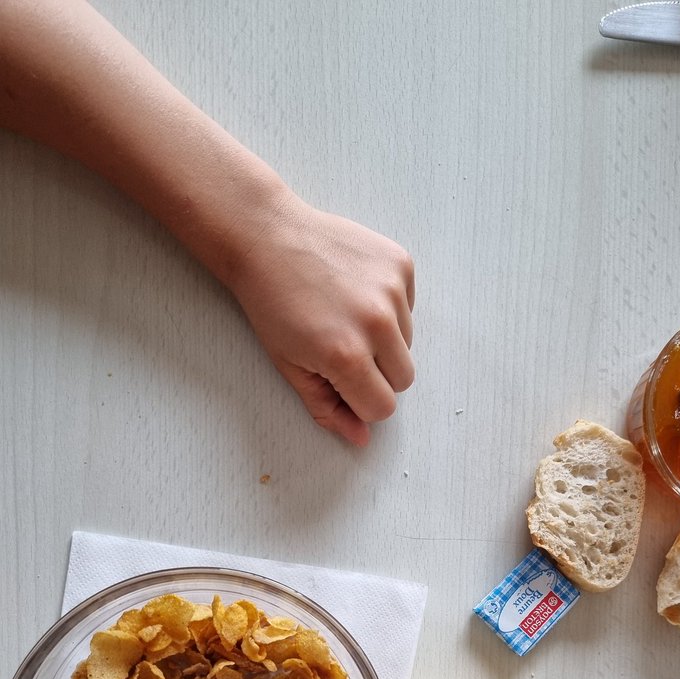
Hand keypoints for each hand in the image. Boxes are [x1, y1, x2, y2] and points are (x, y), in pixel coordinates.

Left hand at [227, 193, 415, 446]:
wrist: (267, 237)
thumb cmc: (271, 302)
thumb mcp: (290, 366)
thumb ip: (328, 408)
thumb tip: (360, 438)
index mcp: (347, 356)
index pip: (382, 408)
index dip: (361, 401)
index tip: (341, 381)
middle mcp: (377, 324)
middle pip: (403, 380)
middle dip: (377, 374)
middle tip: (343, 349)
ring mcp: (392, 291)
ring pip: (408, 344)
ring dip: (385, 340)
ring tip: (346, 315)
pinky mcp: (400, 264)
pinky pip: (409, 306)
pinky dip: (390, 307)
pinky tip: (355, 291)